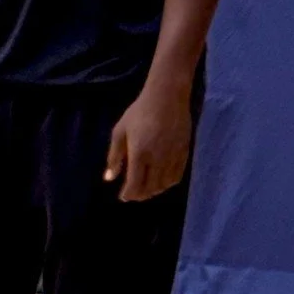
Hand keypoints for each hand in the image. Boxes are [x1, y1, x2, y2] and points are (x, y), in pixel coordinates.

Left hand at [105, 84, 191, 201]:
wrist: (167, 97)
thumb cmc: (139, 112)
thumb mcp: (120, 131)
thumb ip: (114, 157)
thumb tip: (109, 179)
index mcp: (139, 154)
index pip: (134, 185)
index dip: (128, 194)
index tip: (123, 197)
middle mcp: (157, 159)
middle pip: (149, 188)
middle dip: (139, 195)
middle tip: (132, 194)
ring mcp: (172, 157)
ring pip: (163, 185)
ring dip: (153, 191)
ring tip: (145, 189)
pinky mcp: (183, 153)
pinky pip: (176, 177)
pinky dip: (167, 184)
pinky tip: (160, 182)